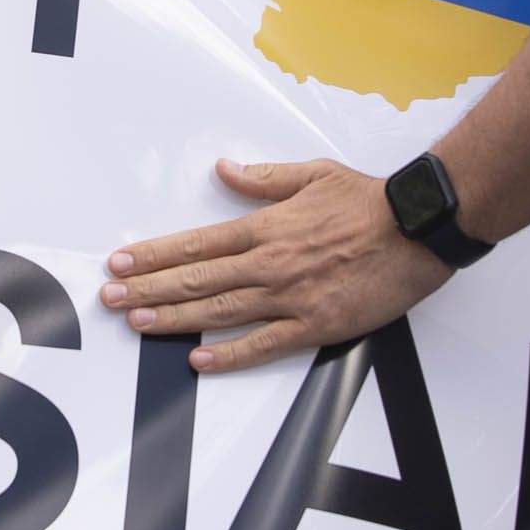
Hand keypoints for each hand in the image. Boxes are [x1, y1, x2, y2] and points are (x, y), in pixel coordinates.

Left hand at [104, 156, 451, 371]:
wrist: (418, 230)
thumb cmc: (370, 202)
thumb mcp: (313, 174)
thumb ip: (265, 178)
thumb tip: (226, 169)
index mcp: (266, 226)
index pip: (196, 243)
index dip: (154, 254)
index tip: (122, 262)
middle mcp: (270, 263)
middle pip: (196, 279)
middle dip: (148, 288)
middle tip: (111, 298)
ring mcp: (290, 297)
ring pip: (219, 312)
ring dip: (173, 318)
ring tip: (137, 323)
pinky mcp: (314, 325)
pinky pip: (264, 344)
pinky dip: (229, 354)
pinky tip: (199, 360)